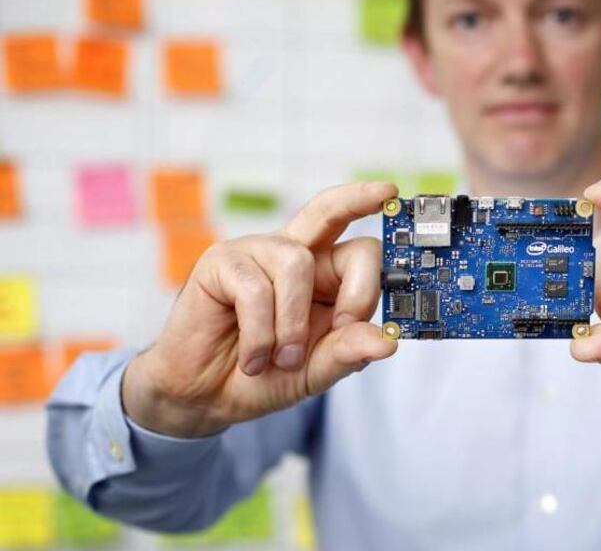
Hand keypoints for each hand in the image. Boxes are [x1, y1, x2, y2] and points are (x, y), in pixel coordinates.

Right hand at [123, 182, 399, 437]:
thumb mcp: (316, 370)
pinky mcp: (219, 263)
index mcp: (323, 273)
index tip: (378, 310)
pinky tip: (252, 359)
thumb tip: (389, 341)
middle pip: (330, 210)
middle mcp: (291, 253)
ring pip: (296, 263)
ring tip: (281, 358)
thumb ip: (349, 353)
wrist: (204, 397)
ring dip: (293, 323)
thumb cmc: (264, 375)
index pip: (359, 244)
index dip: (372, 276)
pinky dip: (259, 335)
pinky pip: (254, 289)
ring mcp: (254, 252)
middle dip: (353, 245)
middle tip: (348, 316)